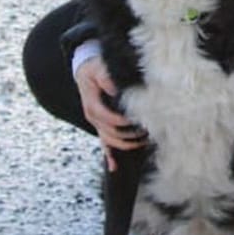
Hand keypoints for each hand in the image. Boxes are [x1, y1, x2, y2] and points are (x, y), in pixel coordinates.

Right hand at [74, 55, 147, 170]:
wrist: (85, 70)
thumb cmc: (95, 68)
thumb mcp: (99, 68)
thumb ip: (107, 78)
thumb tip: (117, 91)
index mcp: (92, 105)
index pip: (108, 118)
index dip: (123, 121)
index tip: (139, 119)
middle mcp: (93, 117)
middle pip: (110, 133)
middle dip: (129, 135)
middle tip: (148, 131)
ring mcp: (96, 123)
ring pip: (108, 141)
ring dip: (125, 144)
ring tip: (143, 141)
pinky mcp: (100, 125)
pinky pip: (103, 143)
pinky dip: (108, 156)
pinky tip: (114, 166)